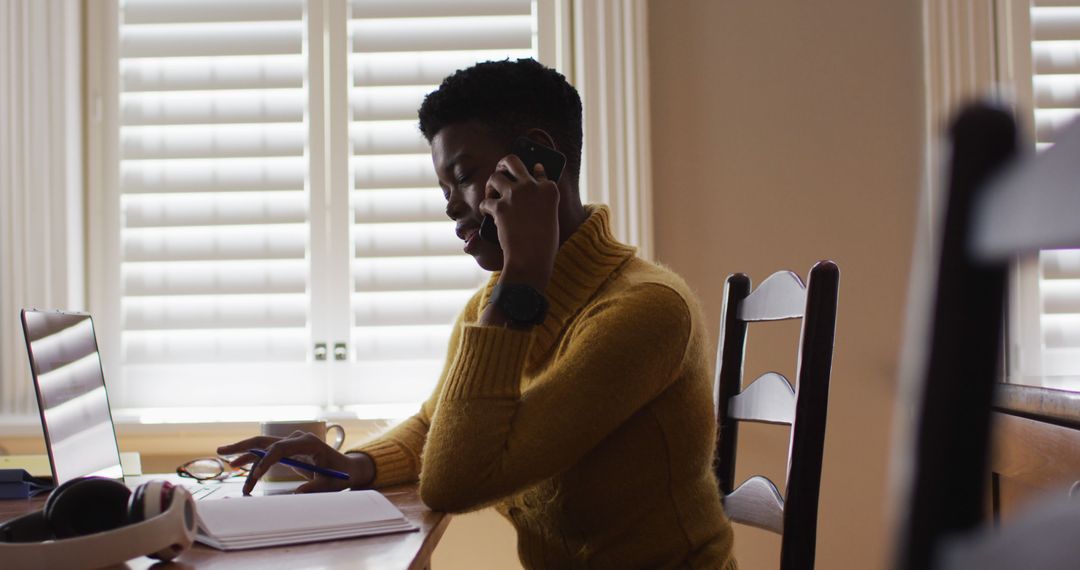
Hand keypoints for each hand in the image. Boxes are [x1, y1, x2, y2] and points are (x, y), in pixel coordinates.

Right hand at [217, 431, 374, 495]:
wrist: (346, 468)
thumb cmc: (340, 475)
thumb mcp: (329, 485)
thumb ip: (314, 488)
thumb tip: (296, 494)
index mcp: (310, 443)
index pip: (282, 447)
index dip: (266, 461)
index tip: (255, 477)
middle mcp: (298, 439)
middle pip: (266, 441)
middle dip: (244, 446)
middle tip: (222, 451)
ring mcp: (291, 442)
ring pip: (262, 445)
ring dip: (244, 454)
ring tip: (227, 462)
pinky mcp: (288, 449)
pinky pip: (266, 453)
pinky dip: (253, 460)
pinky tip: (237, 465)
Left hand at [480, 155, 559, 287]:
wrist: (531, 260)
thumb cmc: (544, 243)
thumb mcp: (550, 218)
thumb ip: (543, 198)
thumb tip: (535, 176)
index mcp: (550, 189)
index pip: (540, 171)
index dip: (532, 173)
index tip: (529, 173)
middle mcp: (532, 186)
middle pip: (512, 161)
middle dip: (503, 164)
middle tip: (501, 172)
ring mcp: (515, 195)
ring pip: (495, 176)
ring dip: (491, 185)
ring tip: (492, 194)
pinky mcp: (500, 207)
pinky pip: (486, 201)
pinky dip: (485, 208)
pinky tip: (488, 215)